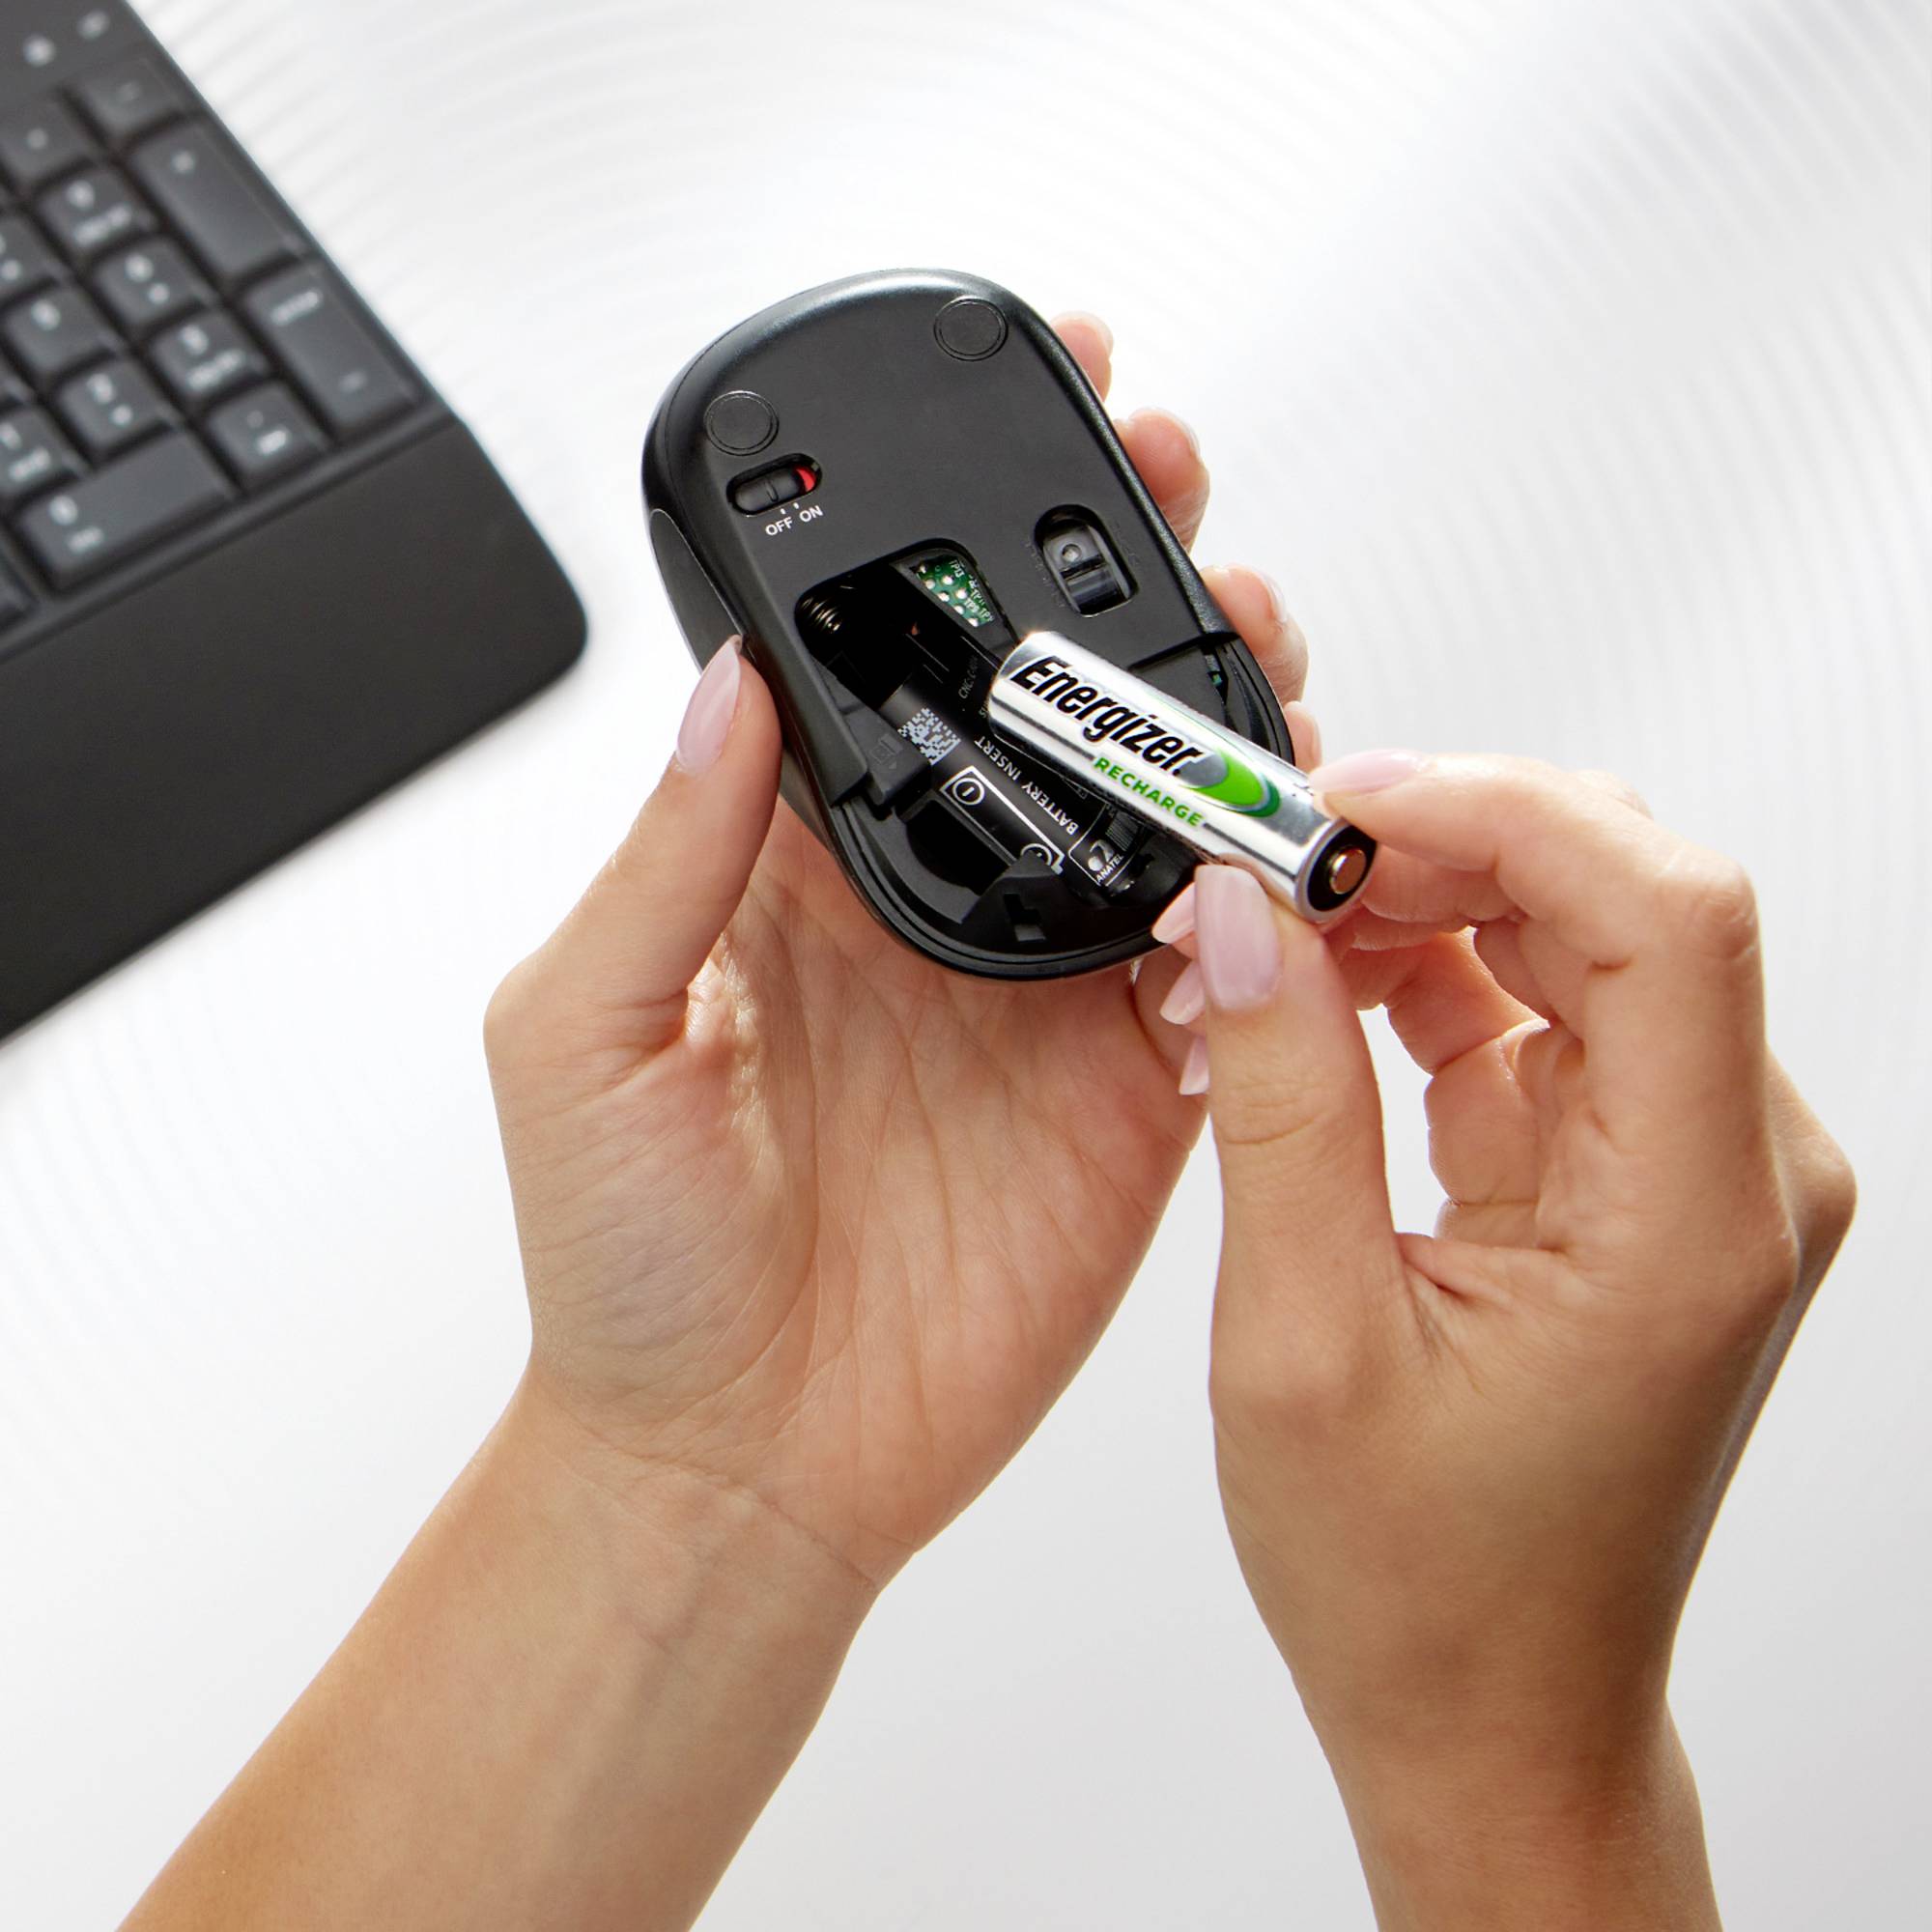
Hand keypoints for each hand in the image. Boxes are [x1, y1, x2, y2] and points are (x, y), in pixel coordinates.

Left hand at [485, 317, 1311, 1590]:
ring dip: (1220, 712)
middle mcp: (937, 915)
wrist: (739, 1464)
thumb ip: (666, 856)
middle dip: (1123, 581)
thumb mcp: (581, 1035)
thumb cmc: (624, 1271)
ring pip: (1165, 811)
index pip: (897, 667)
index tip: (1009, 416)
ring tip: (1254, 638)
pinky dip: (1277, 898)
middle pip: (1056, 709)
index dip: (954, 542)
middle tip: (1175, 490)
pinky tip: (1294, 838)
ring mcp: (1045, 999)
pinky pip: (1232, 968)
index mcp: (801, 876)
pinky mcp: (1132, 1095)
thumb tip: (729, 682)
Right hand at [1175, 753, 1854, 1927]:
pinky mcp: (1631, 1180)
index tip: (1351, 805)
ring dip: (1429, 906)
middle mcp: (1730, 1179)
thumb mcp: (1303, 1341)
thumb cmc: (1426, 1583)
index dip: (1509, 815)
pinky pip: (1547, 1018)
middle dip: (1448, 842)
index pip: (1667, 916)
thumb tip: (1246, 922)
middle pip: (1628, 901)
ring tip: (1278, 928)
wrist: (1495, 1710)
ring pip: (1582, 943)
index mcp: (1686, 1222)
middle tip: (1282, 856)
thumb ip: (1282, 1103)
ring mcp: (1690, 1175)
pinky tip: (1324, 995)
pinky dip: (1433, 981)